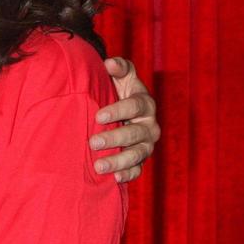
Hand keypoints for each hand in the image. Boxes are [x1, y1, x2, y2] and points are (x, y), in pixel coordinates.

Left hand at [91, 57, 157, 182]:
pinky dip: (128, 175)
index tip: (98, 116)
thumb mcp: (121, 77)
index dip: (119, 110)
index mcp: (145, 103)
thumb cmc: (117, 90)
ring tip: (98, 167)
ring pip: (137, 155)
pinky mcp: (140, 160)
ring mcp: (146, 145)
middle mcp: (150, 125)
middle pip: (135, 133)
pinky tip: (115, 179)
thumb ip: (119, 68)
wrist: (120, 111)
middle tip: (93, 142)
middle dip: (114, 138)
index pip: (136, 106)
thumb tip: (109, 63)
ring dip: (118, 161)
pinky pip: (138, 170)